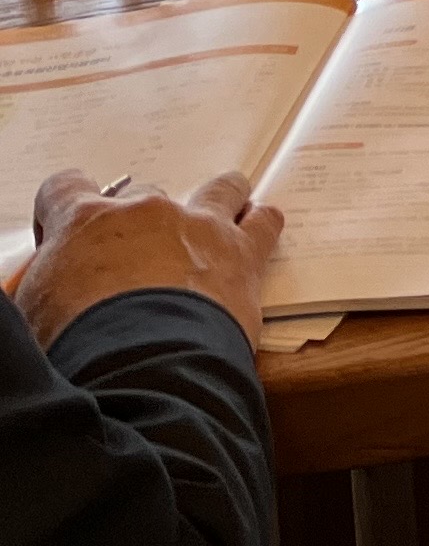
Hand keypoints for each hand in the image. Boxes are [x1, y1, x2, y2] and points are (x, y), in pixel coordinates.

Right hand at [21, 172, 281, 347]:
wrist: (139, 367)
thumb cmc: (76, 346)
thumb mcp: (36, 311)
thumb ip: (50, 283)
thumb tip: (58, 288)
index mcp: (83, 223)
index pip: (65, 188)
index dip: (65, 208)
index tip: (70, 235)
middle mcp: (145, 212)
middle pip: (145, 197)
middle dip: (141, 226)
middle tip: (139, 262)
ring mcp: (199, 227)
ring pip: (218, 191)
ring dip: (216, 205)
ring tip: (212, 231)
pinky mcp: (243, 252)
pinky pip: (264, 221)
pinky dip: (259, 226)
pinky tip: (253, 240)